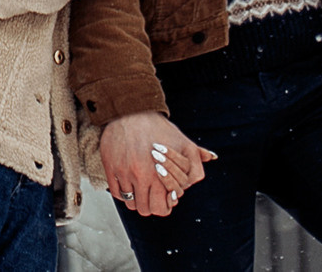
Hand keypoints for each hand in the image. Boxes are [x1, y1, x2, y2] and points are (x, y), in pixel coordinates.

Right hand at [98, 111, 214, 217]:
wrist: (130, 111)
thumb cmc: (155, 126)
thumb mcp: (181, 140)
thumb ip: (196, 155)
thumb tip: (211, 157)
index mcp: (160, 174)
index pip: (162, 208)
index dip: (164, 205)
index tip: (163, 197)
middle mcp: (142, 176)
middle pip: (145, 209)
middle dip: (150, 205)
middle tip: (151, 197)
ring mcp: (124, 173)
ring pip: (130, 203)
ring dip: (136, 199)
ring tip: (139, 190)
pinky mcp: (110, 168)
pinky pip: (116, 192)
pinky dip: (123, 192)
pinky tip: (128, 183)